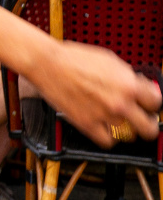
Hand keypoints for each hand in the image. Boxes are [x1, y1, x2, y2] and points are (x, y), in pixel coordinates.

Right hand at [29, 38, 160, 148]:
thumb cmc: (74, 58)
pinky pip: (107, 141)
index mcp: (129, 84)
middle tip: (142, 121)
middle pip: (149, 128)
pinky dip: (107, 137)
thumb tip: (139, 87)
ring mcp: (104, 116)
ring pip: (127, 135)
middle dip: (148, 125)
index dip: (151, 103)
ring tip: (114, 119)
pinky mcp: (87, 124)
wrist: (47, 63)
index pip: (156, 103)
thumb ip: (128, 77)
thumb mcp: (110, 60)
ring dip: (123, 128)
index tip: (146, 104)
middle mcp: (120, 102)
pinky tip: (103, 127)